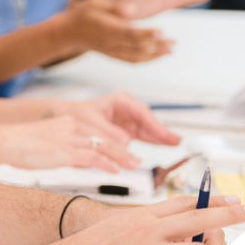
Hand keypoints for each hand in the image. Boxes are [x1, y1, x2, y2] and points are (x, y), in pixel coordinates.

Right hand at [0, 116, 136, 172]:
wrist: (6, 141)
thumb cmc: (23, 144)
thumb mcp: (50, 141)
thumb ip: (68, 148)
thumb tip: (81, 160)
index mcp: (70, 122)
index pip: (100, 131)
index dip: (117, 141)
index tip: (128, 150)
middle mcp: (74, 127)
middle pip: (107, 137)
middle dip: (125, 150)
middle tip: (138, 160)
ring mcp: (69, 139)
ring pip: (104, 146)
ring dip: (121, 157)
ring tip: (134, 165)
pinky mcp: (64, 152)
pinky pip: (91, 156)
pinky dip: (106, 164)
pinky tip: (114, 170)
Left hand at [51, 92, 180, 148]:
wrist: (67, 118)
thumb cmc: (78, 115)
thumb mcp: (92, 123)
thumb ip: (109, 134)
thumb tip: (126, 144)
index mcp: (120, 100)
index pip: (141, 112)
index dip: (154, 124)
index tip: (164, 134)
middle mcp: (127, 108)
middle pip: (148, 120)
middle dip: (162, 130)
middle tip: (176, 140)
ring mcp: (128, 119)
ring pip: (148, 128)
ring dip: (160, 136)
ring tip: (175, 142)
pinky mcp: (127, 129)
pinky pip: (143, 134)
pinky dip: (153, 140)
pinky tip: (164, 144)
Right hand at [58, 0, 171, 62]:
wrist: (68, 33)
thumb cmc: (83, 13)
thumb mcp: (95, 2)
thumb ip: (113, 6)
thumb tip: (132, 11)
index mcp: (107, 27)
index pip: (129, 33)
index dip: (146, 34)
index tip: (162, 31)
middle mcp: (111, 42)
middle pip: (137, 46)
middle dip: (157, 45)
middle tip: (174, 41)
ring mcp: (112, 51)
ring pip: (137, 56)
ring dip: (155, 54)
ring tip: (171, 49)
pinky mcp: (114, 55)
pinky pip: (132, 61)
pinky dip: (147, 60)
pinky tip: (158, 55)